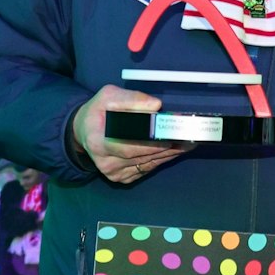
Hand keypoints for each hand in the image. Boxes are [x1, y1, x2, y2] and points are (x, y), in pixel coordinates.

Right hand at [69, 85, 190, 185]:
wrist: (86, 131)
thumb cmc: (98, 111)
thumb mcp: (109, 97)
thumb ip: (132, 99)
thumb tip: (156, 105)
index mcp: (98, 142)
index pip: (129, 147)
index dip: (151, 143)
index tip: (172, 137)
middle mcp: (105, 162)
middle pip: (142, 157)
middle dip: (167, 147)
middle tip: (188, 138)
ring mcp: (114, 173)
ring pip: (148, 164)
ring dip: (170, 154)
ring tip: (188, 142)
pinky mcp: (122, 177)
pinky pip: (147, 169)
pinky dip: (162, 159)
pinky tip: (175, 150)